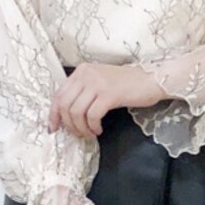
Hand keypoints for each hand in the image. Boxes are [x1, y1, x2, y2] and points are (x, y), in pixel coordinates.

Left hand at [48, 61, 167, 138]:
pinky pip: (92, 115)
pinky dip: (92, 126)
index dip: (53, 114)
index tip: (54, 128)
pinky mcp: (109, 94)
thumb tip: (67, 114)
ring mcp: (97, 83)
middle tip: (78, 134)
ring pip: (76, 112)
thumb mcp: (100, 83)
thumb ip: (83, 92)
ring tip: (90, 133)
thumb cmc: (126, 85)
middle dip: (69, 124)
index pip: (58, 94)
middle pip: (64, 104)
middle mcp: (86, 74)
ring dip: (81, 128)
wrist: (150, 80)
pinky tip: (98, 129)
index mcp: (81, 71)